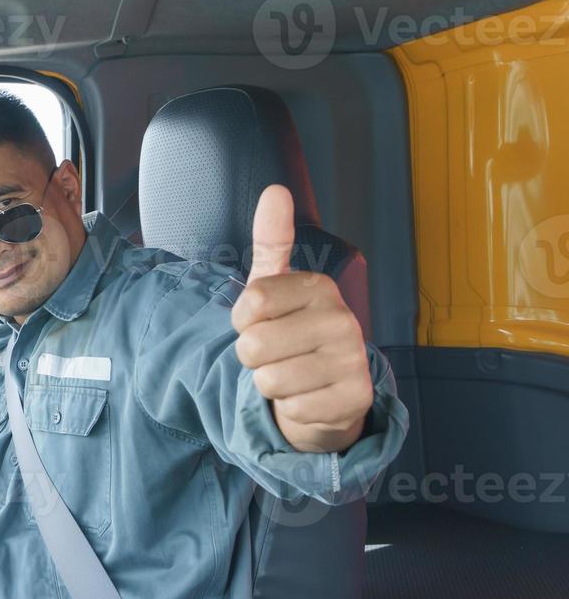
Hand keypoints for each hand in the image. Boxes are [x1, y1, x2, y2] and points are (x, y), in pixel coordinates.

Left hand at [231, 185, 372, 452]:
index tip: (260, 322)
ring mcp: (353, 360)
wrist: (324, 390)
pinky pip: (292, 408)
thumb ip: (272, 241)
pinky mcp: (355, 399)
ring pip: (270, 380)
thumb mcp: (274, 287)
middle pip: (254, 346)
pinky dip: (291, 408)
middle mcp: (342, 320)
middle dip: (253, 357)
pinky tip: (308, 396)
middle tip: (277, 354)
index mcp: (319, 288)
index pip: (250, 302)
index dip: (242, 320)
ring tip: (291, 374)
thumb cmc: (290, 333)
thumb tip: (276, 190)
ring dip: (270, 384)